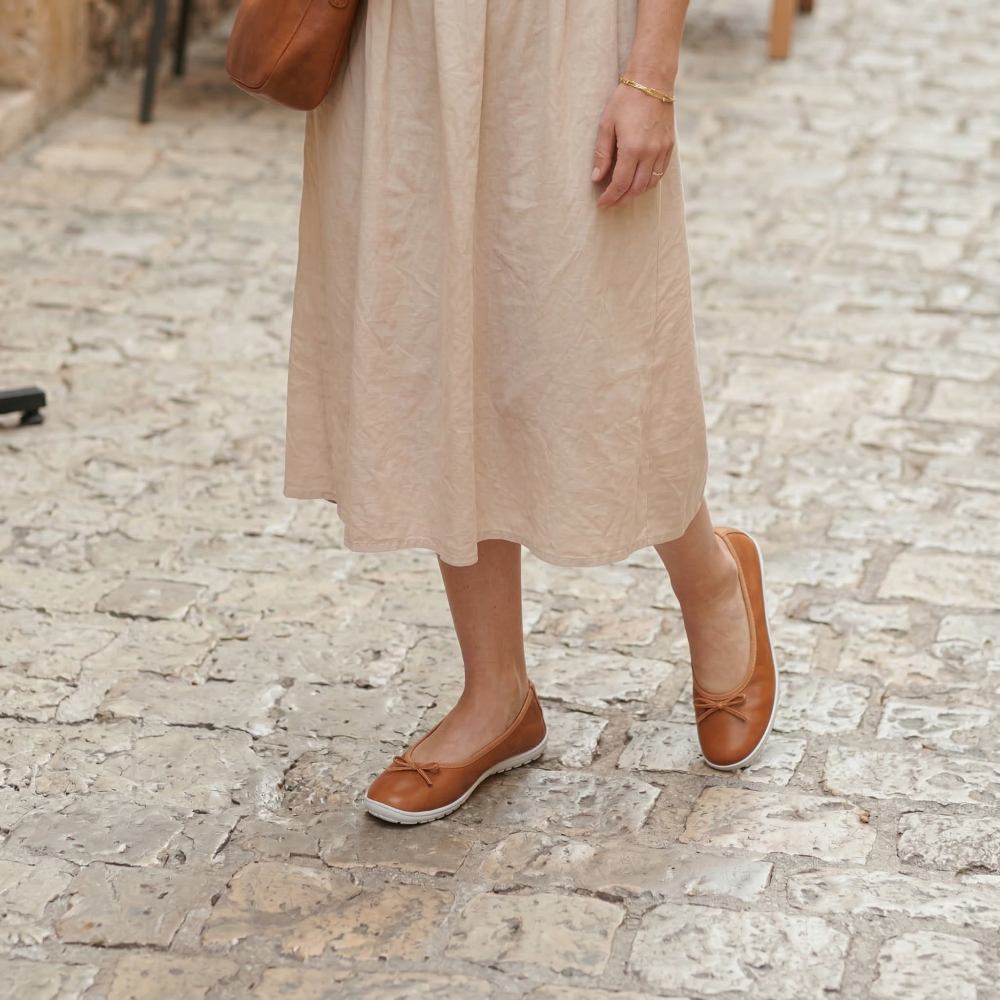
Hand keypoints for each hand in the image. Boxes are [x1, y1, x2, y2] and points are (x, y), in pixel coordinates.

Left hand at [592, 82, 674, 208]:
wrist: (652, 81)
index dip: (610, 197)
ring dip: (636, 193)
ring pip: (650, 184)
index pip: (620, 184)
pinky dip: (649, 182)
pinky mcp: (669, 146)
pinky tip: (639, 182)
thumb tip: (596, 177)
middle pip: (636, 188)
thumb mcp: (606, 124)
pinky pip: (660, 173)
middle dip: (622, 199)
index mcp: (632, 148)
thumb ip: (602, 154)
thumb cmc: (625, 99)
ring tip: (623, 195)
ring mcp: (662, 150)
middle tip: (611, 203)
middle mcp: (650, 153)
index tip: (601, 204)